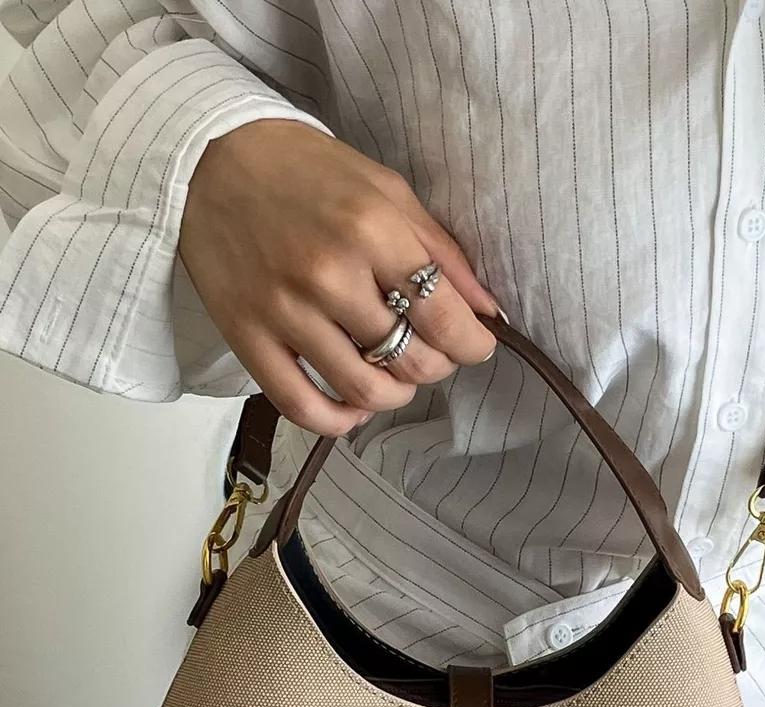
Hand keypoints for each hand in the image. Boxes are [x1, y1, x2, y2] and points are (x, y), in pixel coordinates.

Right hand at [179, 120, 498, 434]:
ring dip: (394, 395)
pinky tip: (354, 406)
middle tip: (431, 352)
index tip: (475, 345)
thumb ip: (440, 251)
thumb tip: (487, 312)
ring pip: (363, 390)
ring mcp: (284, 311)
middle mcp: (329, 274)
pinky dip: (339, 420)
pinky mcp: (247, 338)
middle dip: (436, 367)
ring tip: (395, 375)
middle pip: (410, 360)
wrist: (208, 159)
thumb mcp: (386, 190)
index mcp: (371, 229)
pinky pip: (301, 406)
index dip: (472, 345)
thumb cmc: (306, 170)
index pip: (443, 317)